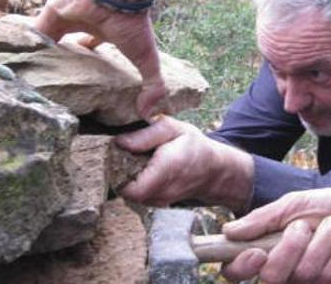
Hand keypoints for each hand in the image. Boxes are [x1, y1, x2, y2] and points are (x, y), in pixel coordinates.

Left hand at [33, 0, 167, 116]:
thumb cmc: (132, 24)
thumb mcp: (146, 58)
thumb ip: (152, 85)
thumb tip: (150, 113)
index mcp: (105, 29)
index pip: (93, 41)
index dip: (87, 53)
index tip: (80, 72)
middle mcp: (85, 21)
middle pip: (68, 38)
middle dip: (61, 54)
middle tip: (52, 76)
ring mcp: (67, 15)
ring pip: (50, 34)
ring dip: (43, 49)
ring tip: (33, 73)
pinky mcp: (51, 10)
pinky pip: (35, 28)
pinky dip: (28, 42)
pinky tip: (22, 62)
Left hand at [114, 116, 253, 210]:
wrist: (213, 170)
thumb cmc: (193, 145)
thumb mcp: (173, 128)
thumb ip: (146, 134)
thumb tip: (119, 142)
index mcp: (167, 168)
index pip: (130, 187)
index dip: (117, 172)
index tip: (118, 154)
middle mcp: (163, 191)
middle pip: (126, 190)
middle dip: (120, 172)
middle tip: (125, 154)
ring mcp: (160, 201)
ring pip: (130, 194)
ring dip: (128, 178)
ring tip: (138, 160)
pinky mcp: (157, 203)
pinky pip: (138, 195)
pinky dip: (137, 183)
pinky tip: (146, 169)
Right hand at [220, 189, 330, 283]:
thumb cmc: (324, 206)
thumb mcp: (293, 205)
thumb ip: (263, 219)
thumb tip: (229, 232)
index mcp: (262, 249)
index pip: (234, 271)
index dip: (241, 267)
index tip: (258, 252)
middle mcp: (281, 271)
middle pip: (273, 277)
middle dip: (293, 246)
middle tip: (306, 225)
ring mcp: (307, 283)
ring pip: (307, 275)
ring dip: (325, 241)